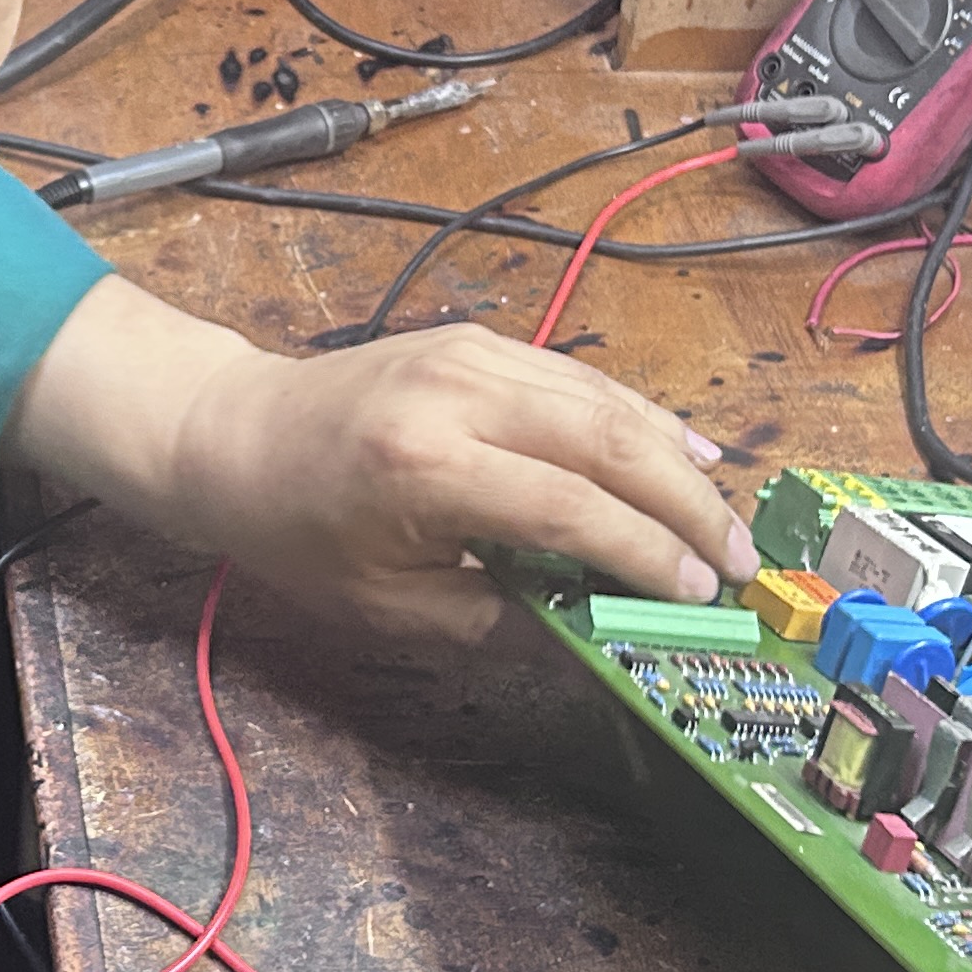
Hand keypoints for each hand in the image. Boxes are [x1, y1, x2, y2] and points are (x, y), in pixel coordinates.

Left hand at [2, 279, 756, 636]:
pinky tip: (680, 452)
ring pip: (606, 401)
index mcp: (426, 468)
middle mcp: (457, 396)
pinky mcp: (478, 340)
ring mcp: (470, 354)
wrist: (232, 431)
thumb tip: (594, 631)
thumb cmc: (297, 529)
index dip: (645, 555)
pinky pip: (579, 380)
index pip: (569, 509)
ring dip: (677, 458)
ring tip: (727, 515)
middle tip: (739, 561)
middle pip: (607, 443)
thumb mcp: (384, 602)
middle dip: (686, 506)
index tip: (698, 595)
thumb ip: (493, 615)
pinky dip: (638, 418)